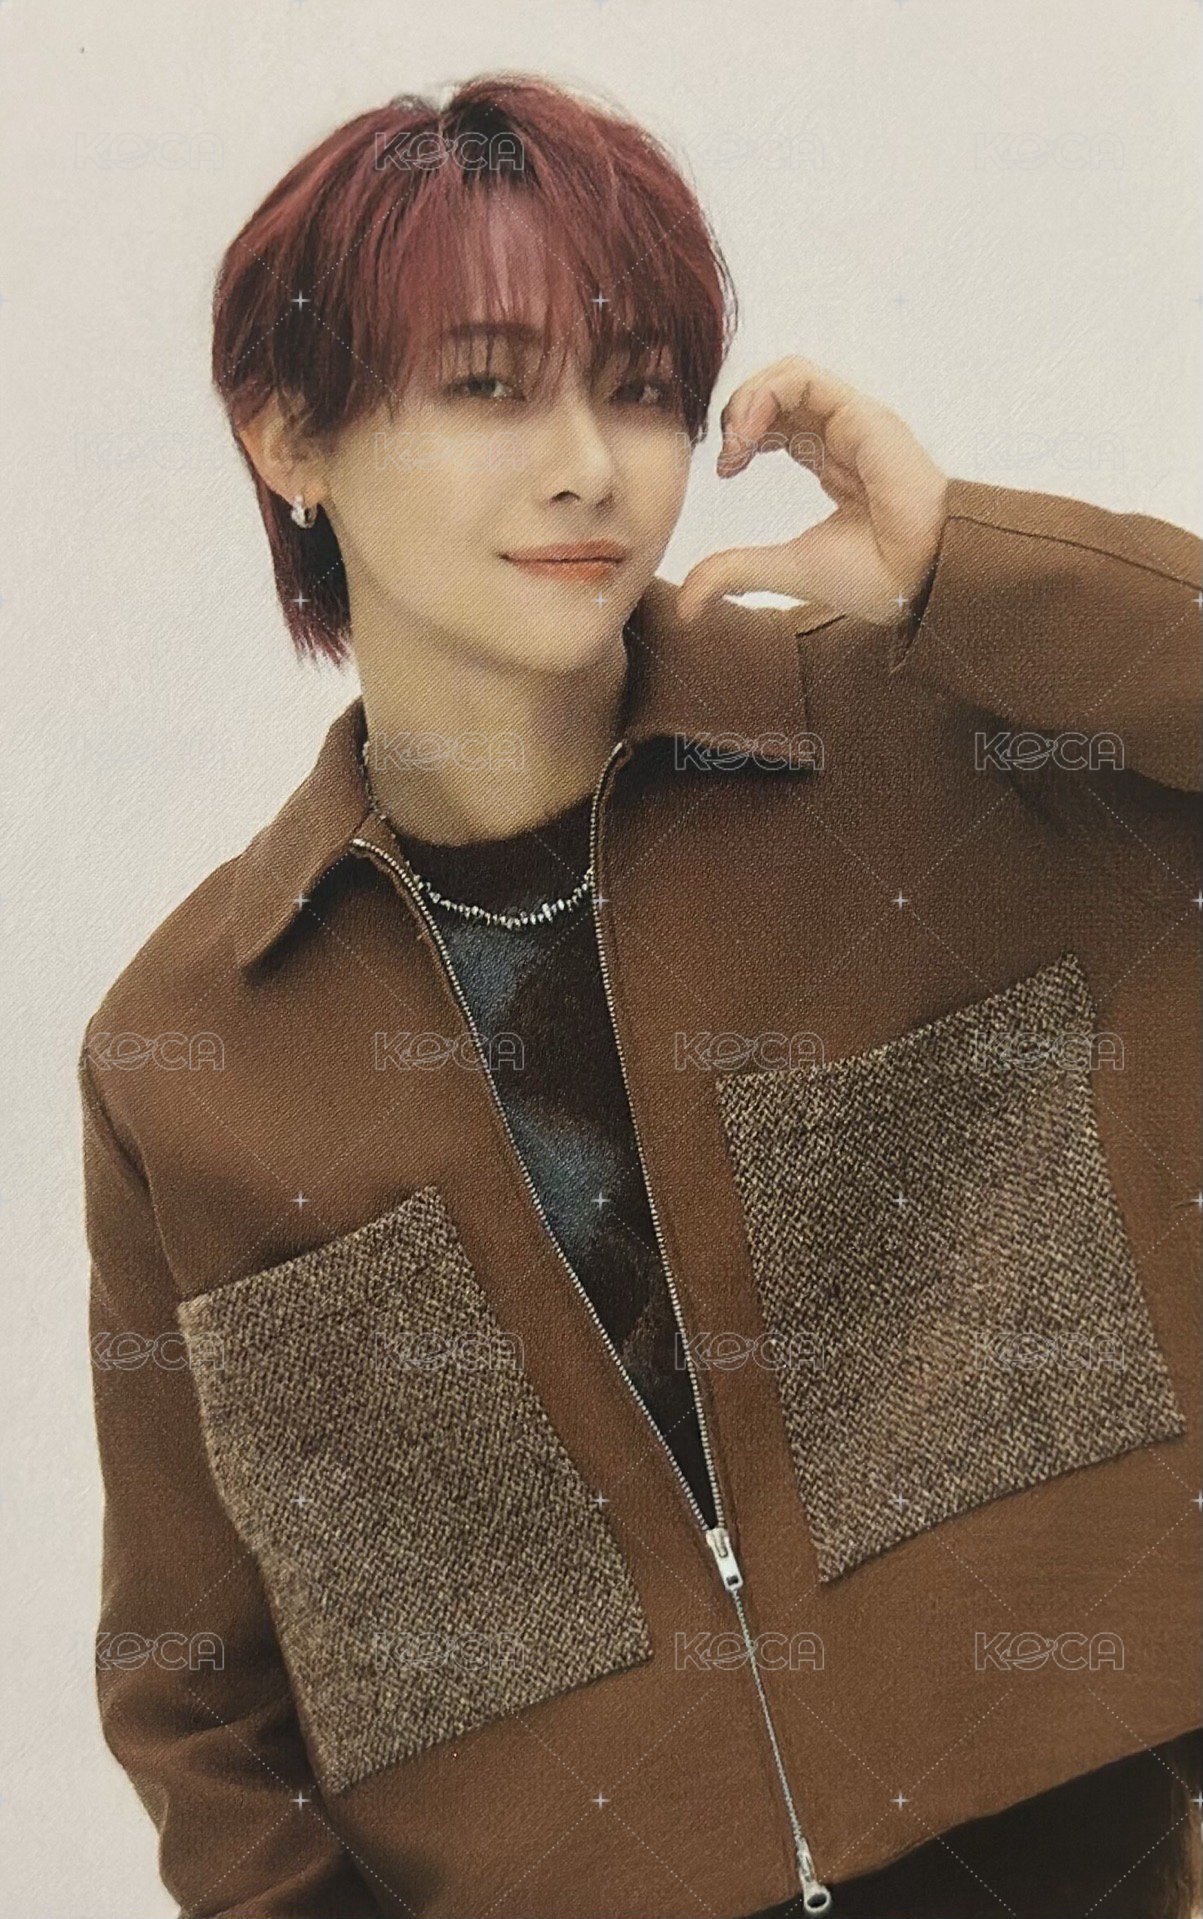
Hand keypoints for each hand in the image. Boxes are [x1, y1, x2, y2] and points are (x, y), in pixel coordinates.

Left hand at [676, 357, 948, 627]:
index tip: (725, 471)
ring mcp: (853, 421)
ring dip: (746, 401)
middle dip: (737, 414)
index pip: (778, 421)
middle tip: (725, 458)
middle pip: (778, 392)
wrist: (923, 580)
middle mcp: (842, 435)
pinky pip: (803, 379)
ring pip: (788, 376)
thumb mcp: (786, 571)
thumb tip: (687, 605)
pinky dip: (763, 395)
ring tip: (734, 446)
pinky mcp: (861, 416)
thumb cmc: (877, 577)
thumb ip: (735, 573)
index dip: (741, 434)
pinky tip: (747, 436)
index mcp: (831, 461)